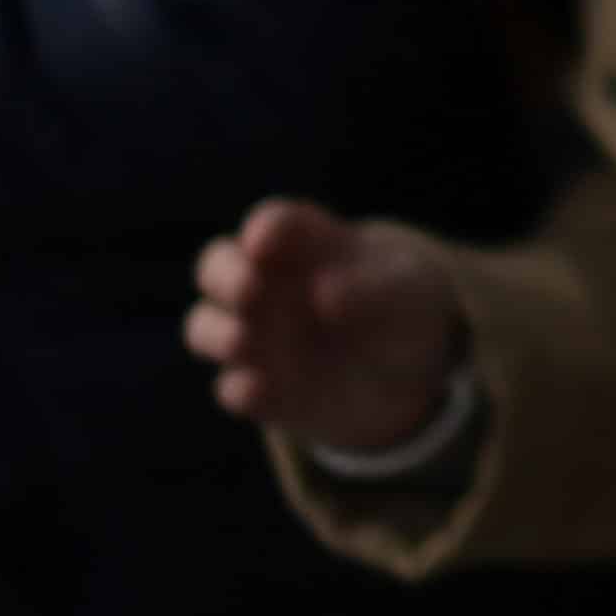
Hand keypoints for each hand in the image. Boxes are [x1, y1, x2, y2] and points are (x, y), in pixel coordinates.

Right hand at [188, 199, 467, 449]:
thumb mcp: (405, 291)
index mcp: (305, 244)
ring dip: (216, 332)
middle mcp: (268, 285)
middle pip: (217, 265)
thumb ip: (370, 288)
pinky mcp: (262, 390)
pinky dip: (239, 390)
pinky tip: (254, 391)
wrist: (410, 371)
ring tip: (243, 341)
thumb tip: (323, 294)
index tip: (266, 240)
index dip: (267, 229)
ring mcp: (258, 337)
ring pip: (205, 327)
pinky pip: (233, 388)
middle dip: (223, 275)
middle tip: (249, 289)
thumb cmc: (402, 305)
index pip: (275, 223)